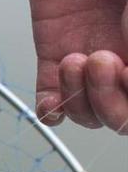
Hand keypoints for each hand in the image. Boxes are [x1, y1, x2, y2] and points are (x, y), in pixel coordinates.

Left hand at [28, 0, 127, 133]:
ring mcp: (92, 60)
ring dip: (79, 99)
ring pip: (89, 113)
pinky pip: (51, 100)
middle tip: (100, 61)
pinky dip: (50, 108)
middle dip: (112, 103)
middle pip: (123, 117)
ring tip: (73, 60)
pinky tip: (50, 98)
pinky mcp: (54, 55)